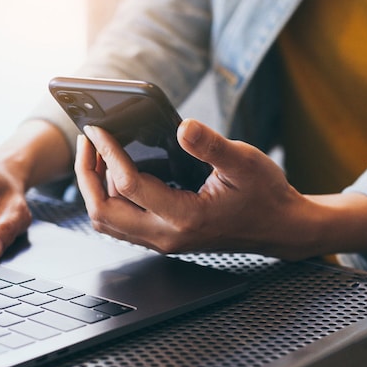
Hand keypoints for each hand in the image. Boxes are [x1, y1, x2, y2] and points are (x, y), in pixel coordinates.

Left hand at [75, 119, 366, 259]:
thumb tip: (183, 127)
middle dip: (87, 174)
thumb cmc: (265, 195)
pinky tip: (115, 172)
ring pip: (107, 221)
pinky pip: (120, 224)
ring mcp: (162, 240)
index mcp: (185, 216)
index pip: (128, 185)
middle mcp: (166, 235)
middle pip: (104, 211)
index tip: (98, 128)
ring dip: (94, 188)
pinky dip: (108, 198)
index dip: (108, 154)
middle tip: (88, 141)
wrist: (279, 228)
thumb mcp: (245, 162)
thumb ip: (212, 146)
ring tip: (97, 154)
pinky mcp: (163, 237)